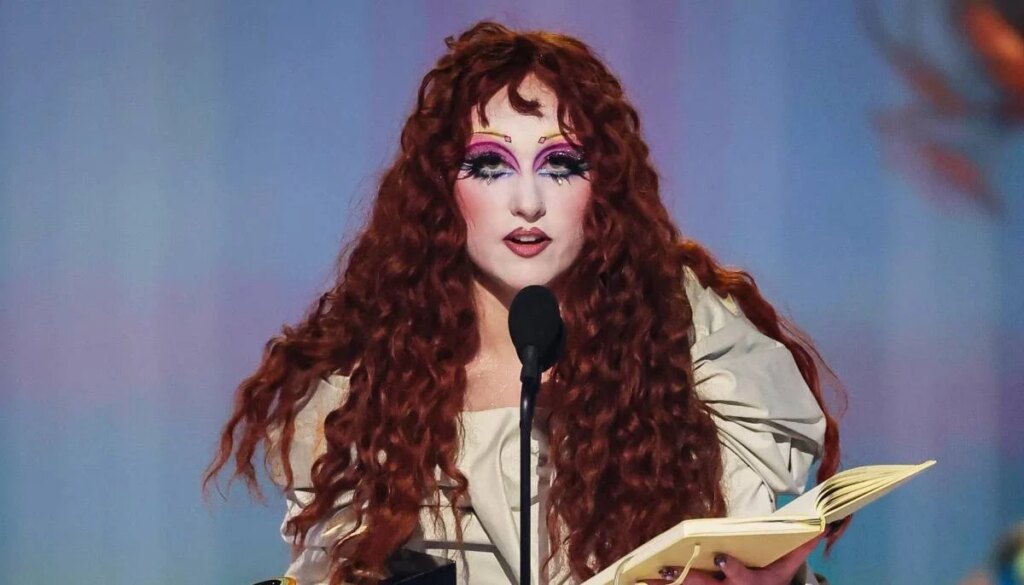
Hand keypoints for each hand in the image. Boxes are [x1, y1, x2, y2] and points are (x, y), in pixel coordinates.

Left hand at [638, 535, 821, 584]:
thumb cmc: (769, 582)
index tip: (720, 557)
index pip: (741, 578)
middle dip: (687, 580)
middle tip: (668, 568)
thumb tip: (818, 526)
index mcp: (753, 584)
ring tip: (645, 576)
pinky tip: (639, 580)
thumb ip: (798, 548)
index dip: (731, 569)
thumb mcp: (785, 570)